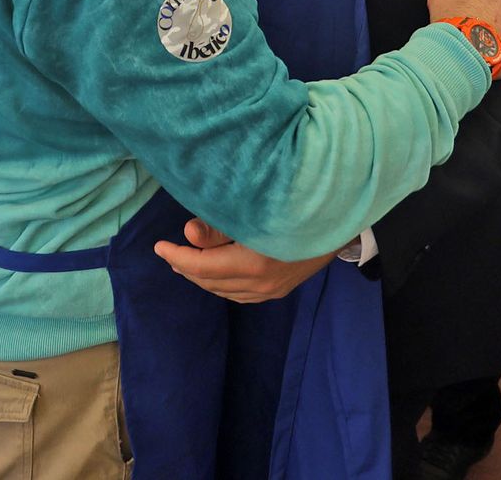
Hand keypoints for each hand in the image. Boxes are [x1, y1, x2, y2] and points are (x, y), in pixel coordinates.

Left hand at [153, 219, 333, 302]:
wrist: (341, 220)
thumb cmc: (297, 207)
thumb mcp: (256, 210)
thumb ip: (220, 227)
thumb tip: (188, 233)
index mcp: (254, 262)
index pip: (203, 266)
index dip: (177, 256)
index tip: (158, 246)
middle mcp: (262, 283)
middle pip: (211, 281)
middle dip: (186, 267)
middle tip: (169, 252)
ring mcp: (272, 289)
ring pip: (224, 290)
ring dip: (202, 277)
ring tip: (185, 263)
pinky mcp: (279, 290)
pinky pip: (240, 294)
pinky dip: (221, 284)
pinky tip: (215, 274)